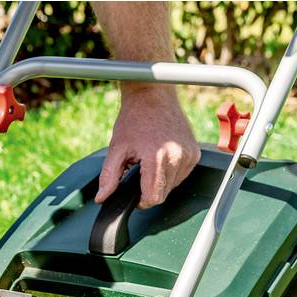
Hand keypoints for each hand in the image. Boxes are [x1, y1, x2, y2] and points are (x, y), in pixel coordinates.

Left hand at [96, 86, 198, 208]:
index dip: (141, 201)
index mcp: (156, 157)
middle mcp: (177, 157)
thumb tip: (101, 198)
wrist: (153, 95)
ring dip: (161, 181)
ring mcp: (189, 155)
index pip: (153, 198)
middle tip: (140, 170)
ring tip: (150, 161)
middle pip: (163, 194)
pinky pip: (182, 175)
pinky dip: (171, 173)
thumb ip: (109, 176)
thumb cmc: (134, 119)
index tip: (134, 193)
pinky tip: (162, 157)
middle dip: (150, 190)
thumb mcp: (116, 148)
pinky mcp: (195, 153)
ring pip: (173, 186)